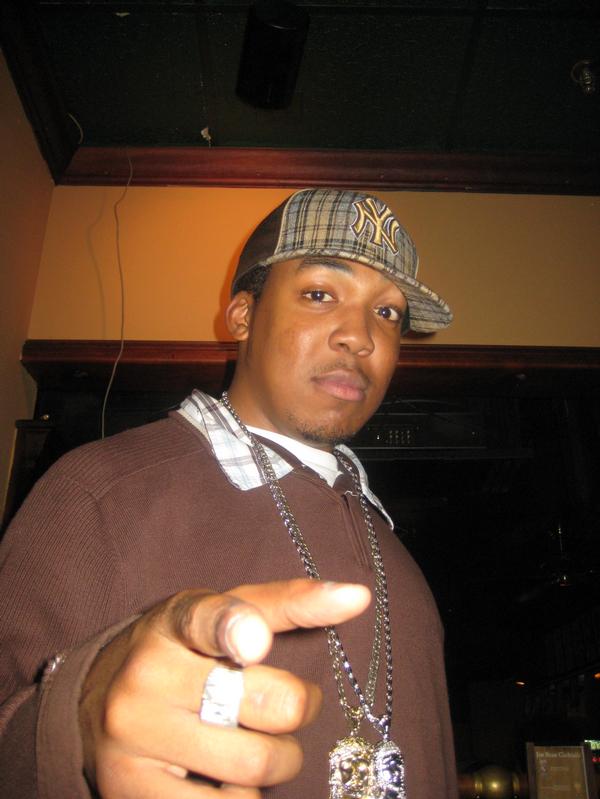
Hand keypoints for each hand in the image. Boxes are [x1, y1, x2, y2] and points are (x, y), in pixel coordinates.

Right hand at [79, 578, 370, 797]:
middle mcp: (148, 674)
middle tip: (285, 705)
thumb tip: (359, 596)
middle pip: (269, 705)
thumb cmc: (186, 651)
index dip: (236, 630)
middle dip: (297, 709)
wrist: (96, 699)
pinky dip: (242, 797)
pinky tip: (220, 775)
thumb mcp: (226, 614)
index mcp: (176, 621)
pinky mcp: (129, 790)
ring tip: (254, 741)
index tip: (256, 643)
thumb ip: (290, 604)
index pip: (208, 620)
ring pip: (254, 765)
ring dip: (277, 760)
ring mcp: (133, 736)